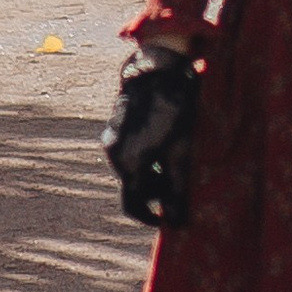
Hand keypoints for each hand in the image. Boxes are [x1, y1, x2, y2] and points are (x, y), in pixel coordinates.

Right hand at [104, 45, 201, 229]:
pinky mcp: (114, 127)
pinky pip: (126, 152)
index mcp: (128, 165)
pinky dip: (143, 157)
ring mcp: (111, 139)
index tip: (166, 220)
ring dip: (150, 173)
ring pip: (129, 169)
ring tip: (173, 158)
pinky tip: (162, 142)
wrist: (157, 70)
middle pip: (133, 187)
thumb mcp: (180, 152)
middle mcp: (113, 155)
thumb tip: (176, 222)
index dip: (150, 217)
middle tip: (178, 183)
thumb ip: (176, 189)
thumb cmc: (174, 110)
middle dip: (154, 192)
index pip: (133, 206)